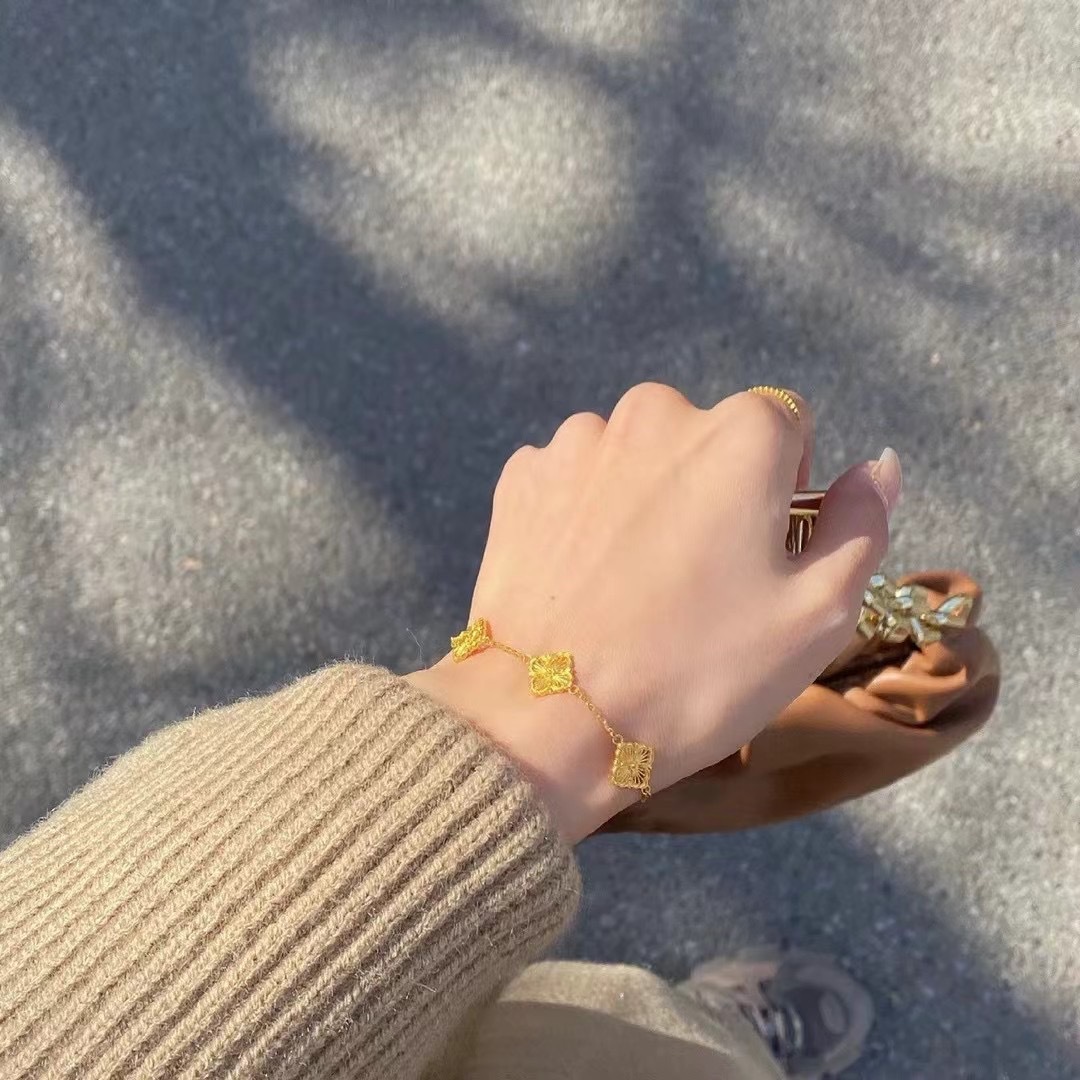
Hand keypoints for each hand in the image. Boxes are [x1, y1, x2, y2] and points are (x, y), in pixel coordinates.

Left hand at [407, 384, 899, 841]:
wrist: (547, 719)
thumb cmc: (698, 672)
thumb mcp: (817, 614)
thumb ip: (860, 525)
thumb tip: (879, 465)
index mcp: (741, 432)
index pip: (788, 429)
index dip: (784, 492)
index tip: (758, 558)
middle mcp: (656, 411)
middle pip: (707, 439)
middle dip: (712, 491)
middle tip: (695, 582)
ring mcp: (578, 441)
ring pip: (637, 458)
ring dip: (645, 499)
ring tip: (631, 586)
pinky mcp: (522, 477)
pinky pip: (575, 480)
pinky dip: (585, 514)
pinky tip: (581, 578)